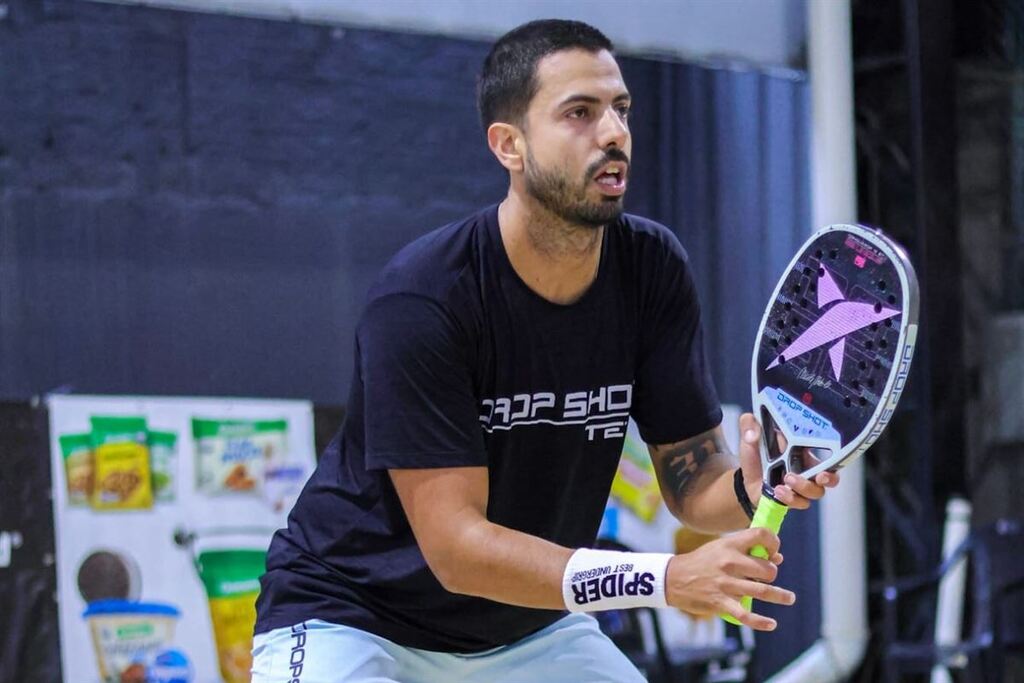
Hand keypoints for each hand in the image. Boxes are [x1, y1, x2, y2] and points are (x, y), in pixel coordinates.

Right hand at [665, 527, 791, 629]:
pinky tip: (772, 623)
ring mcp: (726, 584)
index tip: (774, 551)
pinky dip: (761, 622)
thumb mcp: (720, 548)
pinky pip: (746, 615)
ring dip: (781, 596)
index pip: (760, 535)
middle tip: (767, 577)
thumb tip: (777, 558)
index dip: (773, 542)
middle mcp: (730, 563)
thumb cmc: (702, 562)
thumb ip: (747, 550)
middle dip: (772, 573)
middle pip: (767, 569)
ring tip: (789, 598)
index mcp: (730, 545)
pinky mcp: (721, 602)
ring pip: (763, 591)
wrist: (673, 578)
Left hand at [737, 413, 840, 509]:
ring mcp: (801, 486)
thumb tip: (753, 433)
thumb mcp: (750, 436)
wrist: (747, 478)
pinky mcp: (793, 499)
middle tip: (820, 476)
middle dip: (829, 477)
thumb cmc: (756, 455)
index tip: (831, 452)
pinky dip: (790, 499)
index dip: (835, 454)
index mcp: (803, 450)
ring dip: (804, 486)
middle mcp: (807, 469)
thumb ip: (749, 426)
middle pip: (830, 476)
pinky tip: (778, 491)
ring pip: (816, 492)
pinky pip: (800, 503)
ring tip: (786, 479)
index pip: (828, 451)